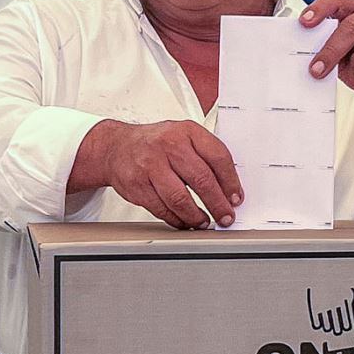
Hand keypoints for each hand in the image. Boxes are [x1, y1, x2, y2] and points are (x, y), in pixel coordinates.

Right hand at [74, 119, 241, 229]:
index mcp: (187, 131)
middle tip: (226, 216)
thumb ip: (207, 156)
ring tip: (205, 221)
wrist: (116, 146)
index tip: (236, 198)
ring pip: (180, 199)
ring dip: (197, 216)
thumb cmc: (156, 144)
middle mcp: (168, 145)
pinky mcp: (137, 185)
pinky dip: (177, 220)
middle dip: (218, 204)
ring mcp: (150, 165)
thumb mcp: (184, 137)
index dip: (231, 182)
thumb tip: (230, 188)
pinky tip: (185, 221)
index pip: (218, 157)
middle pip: (202, 180)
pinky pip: (161, 209)